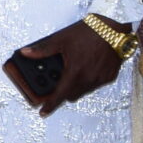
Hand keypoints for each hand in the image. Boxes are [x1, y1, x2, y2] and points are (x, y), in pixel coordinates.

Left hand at [11, 17, 127, 114]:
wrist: (117, 29)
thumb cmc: (90, 32)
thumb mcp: (62, 39)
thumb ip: (43, 49)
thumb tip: (25, 53)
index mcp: (75, 72)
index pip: (60, 94)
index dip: (50, 105)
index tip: (42, 112)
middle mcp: (89, 79)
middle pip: (71, 94)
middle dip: (62, 91)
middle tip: (56, 82)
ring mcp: (101, 79)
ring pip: (84, 90)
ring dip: (75, 86)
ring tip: (71, 70)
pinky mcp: (110, 76)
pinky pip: (95, 84)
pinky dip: (88, 80)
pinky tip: (85, 67)